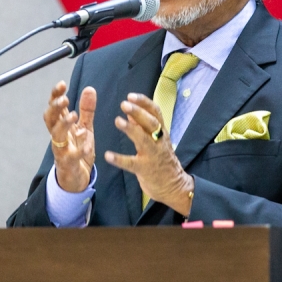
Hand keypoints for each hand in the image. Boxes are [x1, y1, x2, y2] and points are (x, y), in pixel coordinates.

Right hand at [43, 81, 95, 192]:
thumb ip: (87, 110)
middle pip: (50, 119)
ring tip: (73, 115)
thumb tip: (90, 88)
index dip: (55, 95)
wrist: (77, 179)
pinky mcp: (69, 164)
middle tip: (64, 99)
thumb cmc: (78, 150)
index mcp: (61, 126)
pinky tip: (86, 143)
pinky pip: (72, 156)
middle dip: (55, 107)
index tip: (62, 84)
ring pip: (56, 135)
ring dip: (63, 124)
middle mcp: (58, 136)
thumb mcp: (85, 128)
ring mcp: (62, 150)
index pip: (54, 107)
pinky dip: (79, 149)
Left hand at [104, 93, 194, 215]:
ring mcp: (153, 155)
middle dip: (138, 112)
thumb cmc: (162, 160)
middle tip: (124, 104)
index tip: (130, 95)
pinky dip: (119, 159)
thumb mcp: (156, 141)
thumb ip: (143, 126)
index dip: (144, 103)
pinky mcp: (145, 169)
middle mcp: (159, 141)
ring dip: (130, 129)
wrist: (173, 186)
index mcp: (161, 132)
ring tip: (117, 121)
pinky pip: (131, 163)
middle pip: (152, 123)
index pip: (155, 112)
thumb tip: (130, 111)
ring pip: (143, 139)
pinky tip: (108, 155)